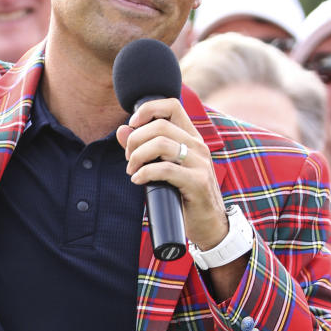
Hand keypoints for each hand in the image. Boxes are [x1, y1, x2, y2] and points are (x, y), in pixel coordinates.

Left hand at [116, 97, 227, 251]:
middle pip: (160, 125)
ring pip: (161, 144)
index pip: (172, 106)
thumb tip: (122, 130)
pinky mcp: (197, 181)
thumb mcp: (163, 166)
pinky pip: (165, 169)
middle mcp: (198, 146)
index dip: (147, 110)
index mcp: (191, 137)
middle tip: (128, 158)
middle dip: (136, 139)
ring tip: (131, 170)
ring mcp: (200, 163)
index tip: (132, 125)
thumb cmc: (183, 194)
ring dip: (138, 156)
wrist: (209, 224)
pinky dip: (145, 173)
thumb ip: (144, 147)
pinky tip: (138, 180)